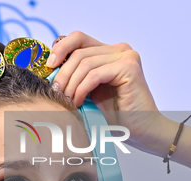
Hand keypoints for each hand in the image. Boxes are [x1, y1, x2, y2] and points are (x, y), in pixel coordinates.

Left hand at [48, 31, 163, 146]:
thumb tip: (50, 68)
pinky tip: (78, 102)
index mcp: (109, 52)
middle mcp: (120, 49)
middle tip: (55, 92)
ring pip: (85, 63)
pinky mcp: (129, 67)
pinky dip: (82, 89)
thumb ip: (76, 77)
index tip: (49, 66)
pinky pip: (95, 75)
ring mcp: (126, 56)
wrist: (142, 132)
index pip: (79, 38)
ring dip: (71, 84)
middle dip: (63, 73)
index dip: (61, 48)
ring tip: (66, 101)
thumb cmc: (116, 116)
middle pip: (79, 52)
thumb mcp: (89, 92)